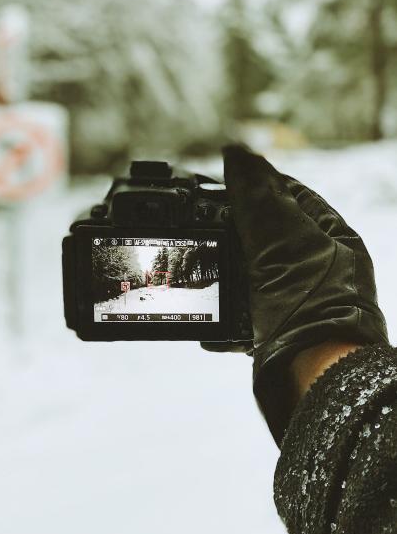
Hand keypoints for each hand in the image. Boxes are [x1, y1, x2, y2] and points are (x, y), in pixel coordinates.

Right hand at [218, 145, 387, 443]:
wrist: (318, 379)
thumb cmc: (313, 306)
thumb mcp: (281, 242)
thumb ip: (257, 199)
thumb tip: (236, 154)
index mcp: (332, 238)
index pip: (292, 195)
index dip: (258, 183)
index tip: (225, 181)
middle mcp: (319, 269)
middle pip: (270, 237)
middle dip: (236, 231)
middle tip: (203, 226)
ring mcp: (299, 301)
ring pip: (255, 278)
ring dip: (226, 276)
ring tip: (202, 270)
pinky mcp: (282, 331)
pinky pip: (249, 317)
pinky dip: (226, 320)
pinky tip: (210, 328)